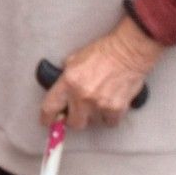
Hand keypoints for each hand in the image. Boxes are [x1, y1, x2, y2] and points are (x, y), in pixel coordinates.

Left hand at [39, 20, 161, 130]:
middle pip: (73, 123)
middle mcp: (82, 95)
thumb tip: (61, 90)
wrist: (128, 51)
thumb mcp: (74, 59)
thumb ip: (66, 77)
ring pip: (93, 123)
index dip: (47, 118)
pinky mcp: (115, 108)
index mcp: (68, 82)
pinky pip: (109, 122)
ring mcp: (99, 103)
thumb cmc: (104, 52)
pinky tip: (111, 103)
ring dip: (94, 116)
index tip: (48, 122)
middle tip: (80, 111)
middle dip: (76, 118)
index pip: (50, 107)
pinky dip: (110, 116)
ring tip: (99, 101)